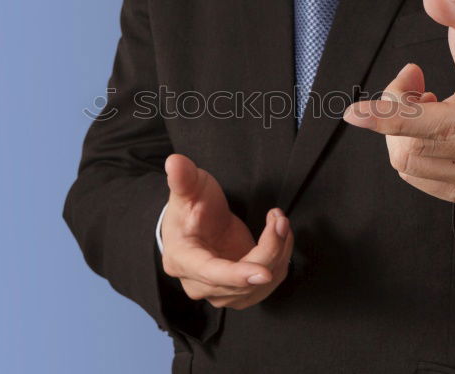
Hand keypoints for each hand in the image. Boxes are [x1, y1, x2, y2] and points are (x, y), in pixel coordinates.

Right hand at [160, 154, 293, 309]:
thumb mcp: (188, 189)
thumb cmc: (190, 207)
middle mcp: (198, 284)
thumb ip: (183, 178)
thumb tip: (174, 162)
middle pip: (242, 280)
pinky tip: (279, 236)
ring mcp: (219, 293)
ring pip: (259, 286)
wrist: (196, 224)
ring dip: (278, 253)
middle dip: (269, 249)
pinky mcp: (239, 292)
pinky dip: (279, 260)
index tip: (264, 272)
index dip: (238, 275)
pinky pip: (267, 285)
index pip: (211, 273)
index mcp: (182, 260)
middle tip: (279, 219)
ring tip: (279, 221)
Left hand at [343, 0, 454, 203]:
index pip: (443, 123)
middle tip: (412, 81)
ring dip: (400, 130)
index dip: (394, 117)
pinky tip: (427, 126)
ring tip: (424, 101)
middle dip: (396, 110)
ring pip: (410, 165)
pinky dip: (409, 148)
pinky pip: (416, 179)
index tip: (354, 112)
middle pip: (417, 145)